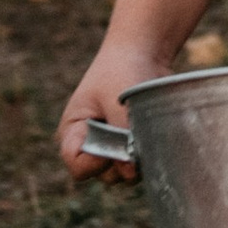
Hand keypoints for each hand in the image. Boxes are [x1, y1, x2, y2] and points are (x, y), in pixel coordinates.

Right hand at [57, 36, 170, 180]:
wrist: (141, 52)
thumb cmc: (122, 70)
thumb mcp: (118, 101)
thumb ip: (122, 137)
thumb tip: (130, 173)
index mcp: (73, 131)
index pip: (77, 165)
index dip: (95, 163)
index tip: (117, 145)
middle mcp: (89, 144)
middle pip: (102, 174)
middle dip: (121, 162)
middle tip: (136, 134)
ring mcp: (110, 147)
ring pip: (122, 174)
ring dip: (137, 160)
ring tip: (146, 128)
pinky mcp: (130, 147)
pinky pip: (137, 166)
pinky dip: (147, 156)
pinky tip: (154, 133)